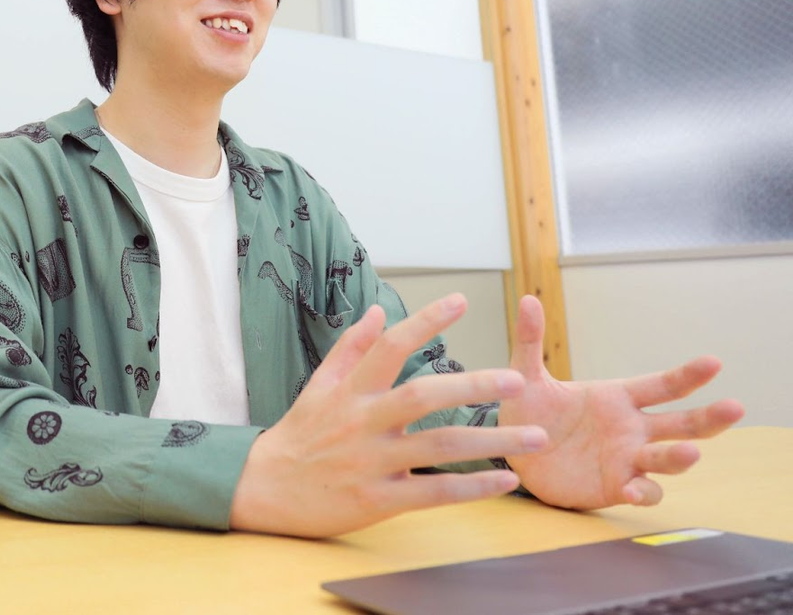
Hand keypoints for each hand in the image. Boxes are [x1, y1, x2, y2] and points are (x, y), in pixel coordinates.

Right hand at [230, 293, 548, 538]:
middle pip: (423, 396)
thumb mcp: (318, 386)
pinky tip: (505, 480)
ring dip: (492, 441)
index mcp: (350, 391)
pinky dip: (473, 487)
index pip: (390, 346)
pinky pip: (434, 491)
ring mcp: (372, 461)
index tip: (461, 300)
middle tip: (517, 380)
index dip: (425, 322)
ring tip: (536, 436)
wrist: (263, 489)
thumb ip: (350, 349)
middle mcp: (363, 422)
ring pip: (439, 447)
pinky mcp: (378, 499)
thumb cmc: (298, 435)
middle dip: (473, 386)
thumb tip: (379, 310)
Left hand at [501, 295, 744, 509]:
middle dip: (710, 418)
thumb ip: (530, 341)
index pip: (663, 385)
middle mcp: (633, 428)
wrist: (515, 455)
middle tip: (734, 408)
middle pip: (682, 423)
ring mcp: (629, 458)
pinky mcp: (617, 486)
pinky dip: (643, 491)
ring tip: (689, 452)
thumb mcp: (527, 378)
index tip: (714, 363)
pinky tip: (633, 488)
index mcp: (619, 397)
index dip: (688, 375)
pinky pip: (642, 491)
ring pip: (668, 459)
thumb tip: (528, 299)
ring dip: (679, 457)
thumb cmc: (531, 413)